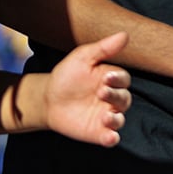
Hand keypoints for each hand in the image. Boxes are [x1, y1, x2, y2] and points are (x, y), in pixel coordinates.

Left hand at [45, 31, 132, 146]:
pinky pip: (111, 138)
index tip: (106, 77)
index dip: (118, 78)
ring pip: (120, 119)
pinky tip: (110, 137)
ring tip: (106, 118)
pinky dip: (112, 138)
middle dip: (115, 96)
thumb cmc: (67, 75)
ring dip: (116, 119)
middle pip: (124, 99)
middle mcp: (112, 98)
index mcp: (111, 79)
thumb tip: (125, 35)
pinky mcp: (98, 132)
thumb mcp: (83, 58)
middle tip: (101, 92)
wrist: (48, 99)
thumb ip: (104, 48)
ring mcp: (106, 116)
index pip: (123, 79)